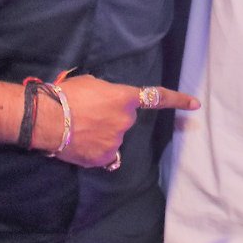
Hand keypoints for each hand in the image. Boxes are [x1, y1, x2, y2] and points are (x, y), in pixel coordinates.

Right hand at [43, 75, 198, 168]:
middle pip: (124, 120)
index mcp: (125, 98)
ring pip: (113, 138)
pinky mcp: (104, 157)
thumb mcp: (91, 84)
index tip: (195, 104)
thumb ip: (108, 94)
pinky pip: (104, 154)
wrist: (47, 118)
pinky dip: (94, 150)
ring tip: (78, 129)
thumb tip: (107, 103)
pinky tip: (79, 144)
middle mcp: (126, 121)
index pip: (157, 98)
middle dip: (110, 118)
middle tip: (87, 115)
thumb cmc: (65, 95)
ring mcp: (117, 141)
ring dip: (101, 135)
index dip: (178, 100)